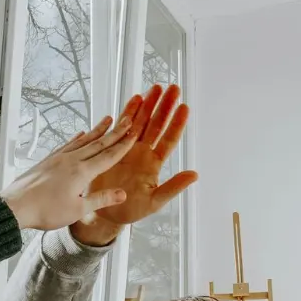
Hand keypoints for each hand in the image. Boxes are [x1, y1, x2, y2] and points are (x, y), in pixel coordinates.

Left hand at [0, 106, 141, 230]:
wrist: (17, 206)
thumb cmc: (46, 211)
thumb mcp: (78, 210)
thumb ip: (100, 199)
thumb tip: (122, 194)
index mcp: (82, 172)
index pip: (108, 156)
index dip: (123, 145)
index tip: (134, 134)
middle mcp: (72, 160)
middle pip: (98, 143)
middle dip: (115, 132)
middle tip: (128, 120)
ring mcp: (59, 158)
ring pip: (83, 140)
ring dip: (97, 130)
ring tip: (108, 119)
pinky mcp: (49, 160)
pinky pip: (67, 144)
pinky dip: (77, 138)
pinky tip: (81, 134)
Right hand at [71, 84, 198, 246]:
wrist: (106, 213)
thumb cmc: (130, 210)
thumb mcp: (155, 201)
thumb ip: (173, 187)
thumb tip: (194, 175)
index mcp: (154, 164)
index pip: (169, 140)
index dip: (177, 124)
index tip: (184, 108)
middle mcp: (143, 153)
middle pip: (156, 125)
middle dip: (164, 107)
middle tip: (173, 89)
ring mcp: (128, 149)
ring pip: (141, 122)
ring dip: (148, 105)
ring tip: (156, 88)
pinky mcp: (113, 148)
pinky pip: (122, 127)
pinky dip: (128, 113)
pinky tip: (135, 99)